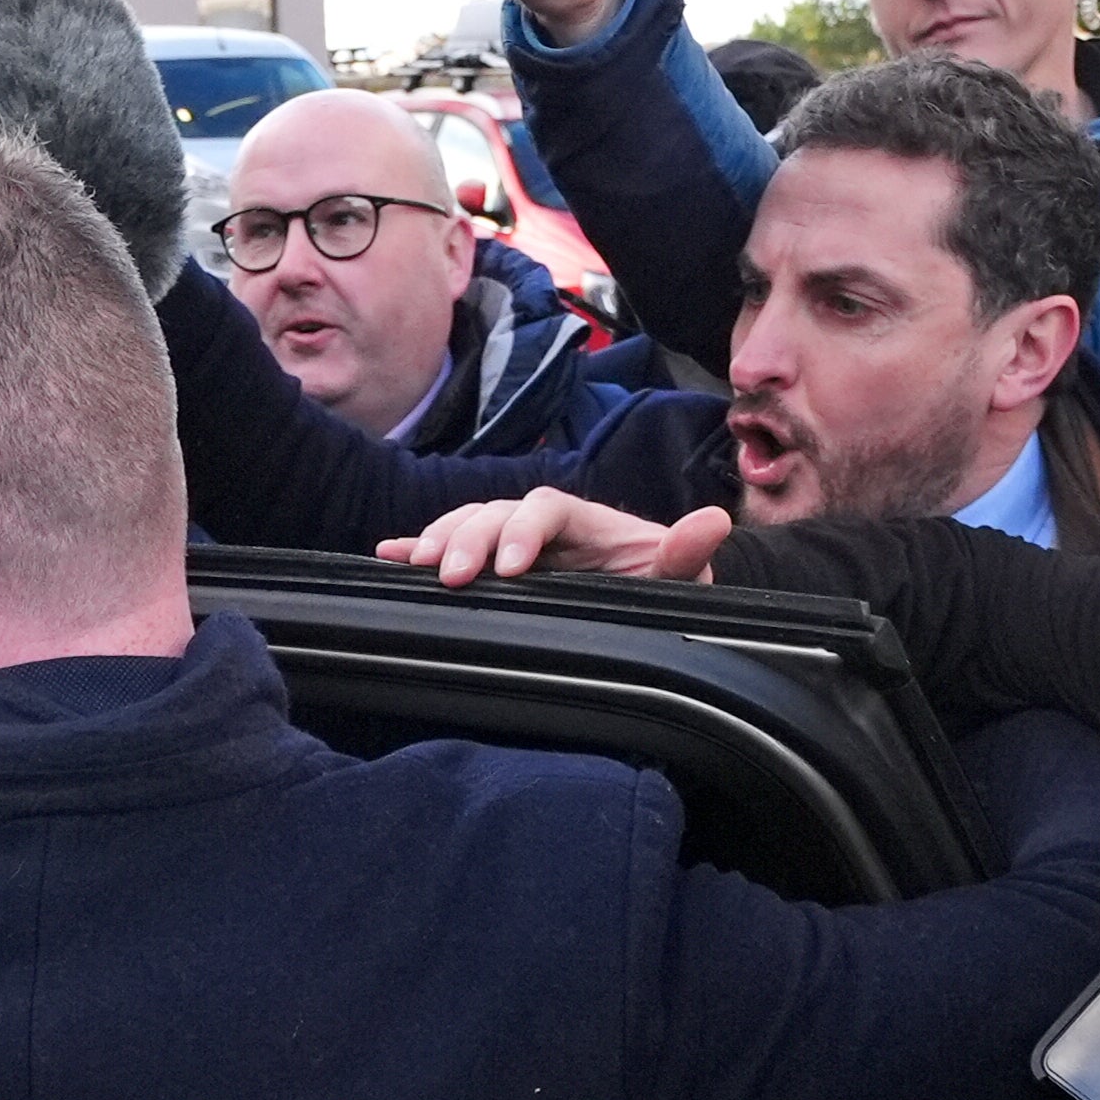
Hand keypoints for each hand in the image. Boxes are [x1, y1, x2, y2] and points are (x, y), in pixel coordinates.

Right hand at [380, 492, 730, 584]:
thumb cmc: (662, 583)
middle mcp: (544, 521)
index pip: (546, 508)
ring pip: (469, 523)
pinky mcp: (495, 562)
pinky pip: (453, 547)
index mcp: (584, 518)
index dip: (523, 531)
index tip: (512, 569)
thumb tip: (713, 521)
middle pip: (496, 512)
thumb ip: (687, 552)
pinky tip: (386, 555)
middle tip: (449, 577)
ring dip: (437, 539)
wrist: (651, 591)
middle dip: (468, 539)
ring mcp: (515, 539)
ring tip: (411, 564)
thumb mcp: (680, 574)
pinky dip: (418, 547)